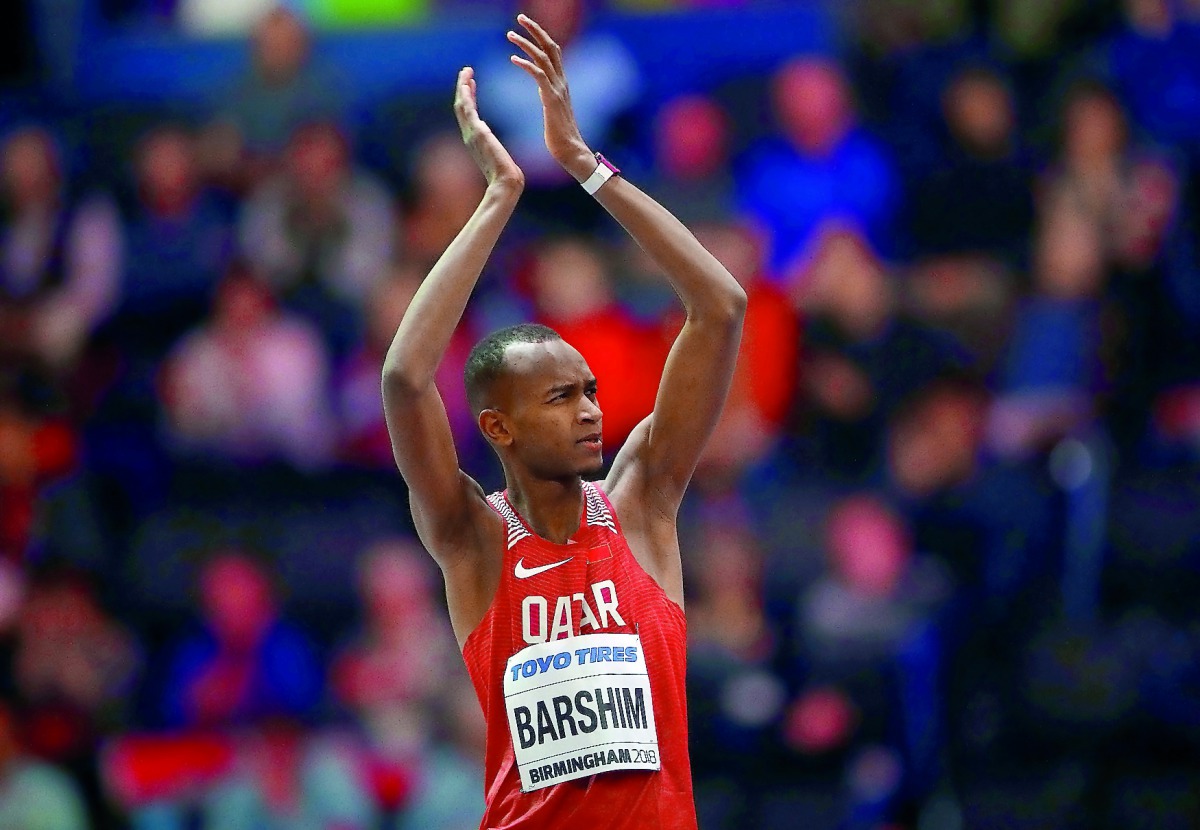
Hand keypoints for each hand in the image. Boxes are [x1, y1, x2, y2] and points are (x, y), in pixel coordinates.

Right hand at [453, 66, 523, 191]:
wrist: (505, 183)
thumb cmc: (506, 175)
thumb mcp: (497, 156)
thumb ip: (490, 144)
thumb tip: (488, 137)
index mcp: (474, 139)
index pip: (468, 113)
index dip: (469, 97)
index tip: (472, 83)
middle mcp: (469, 135)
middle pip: (461, 106)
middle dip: (463, 88)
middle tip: (466, 71)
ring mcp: (471, 133)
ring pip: (462, 104)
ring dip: (463, 86)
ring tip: (466, 71)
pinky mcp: (477, 132)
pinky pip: (468, 108)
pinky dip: (467, 94)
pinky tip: (469, 82)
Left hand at [507, 14, 594, 180]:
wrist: (571, 152)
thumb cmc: (560, 137)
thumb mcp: (553, 109)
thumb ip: (549, 95)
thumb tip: (543, 88)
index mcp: (561, 83)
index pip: (553, 52)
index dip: (541, 36)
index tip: (526, 26)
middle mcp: (561, 82)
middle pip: (550, 47)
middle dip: (535, 30)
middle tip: (520, 18)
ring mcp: (558, 90)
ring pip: (543, 58)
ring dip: (526, 44)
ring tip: (510, 35)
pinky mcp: (551, 99)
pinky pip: (539, 75)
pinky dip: (526, 65)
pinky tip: (513, 60)